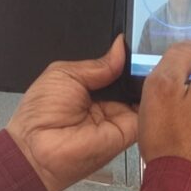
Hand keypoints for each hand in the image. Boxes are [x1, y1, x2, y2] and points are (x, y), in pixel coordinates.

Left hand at [4, 37, 140, 190]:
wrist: (38, 148)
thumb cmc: (40, 114)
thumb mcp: (65, 74)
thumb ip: (97, 63)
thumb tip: (120, 48)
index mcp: (90, 87)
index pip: (118, 68)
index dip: (128, 56)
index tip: (139, 42)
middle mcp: (108, 102)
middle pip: (134, 80)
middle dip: (141, 65)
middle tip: (148, 51)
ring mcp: (120, 116)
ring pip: (144, 93)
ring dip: (148, 79)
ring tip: (152, 62)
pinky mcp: (130, 130)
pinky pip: (148, 111)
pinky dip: (152, 97)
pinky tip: (152, 82)